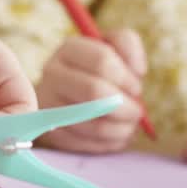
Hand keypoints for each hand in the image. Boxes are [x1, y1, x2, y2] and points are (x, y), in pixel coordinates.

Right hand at [34, 30, 146, 152]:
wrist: (66, 93)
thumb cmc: (98, 69)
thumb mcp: (112, 46)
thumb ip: (127, 43)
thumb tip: (137, 69)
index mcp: (69, 49)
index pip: (102, 60)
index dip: (127, 77)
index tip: (136, 87)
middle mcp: (52, 74)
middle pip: (95, 92)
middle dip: (125, 106)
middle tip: (137, 111)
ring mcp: (49, 104)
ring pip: (94, 123)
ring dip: (122, 128)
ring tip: (130, 125)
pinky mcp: (53, 132)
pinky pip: (89, 144)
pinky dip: (110, 142)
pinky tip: (116, 134)